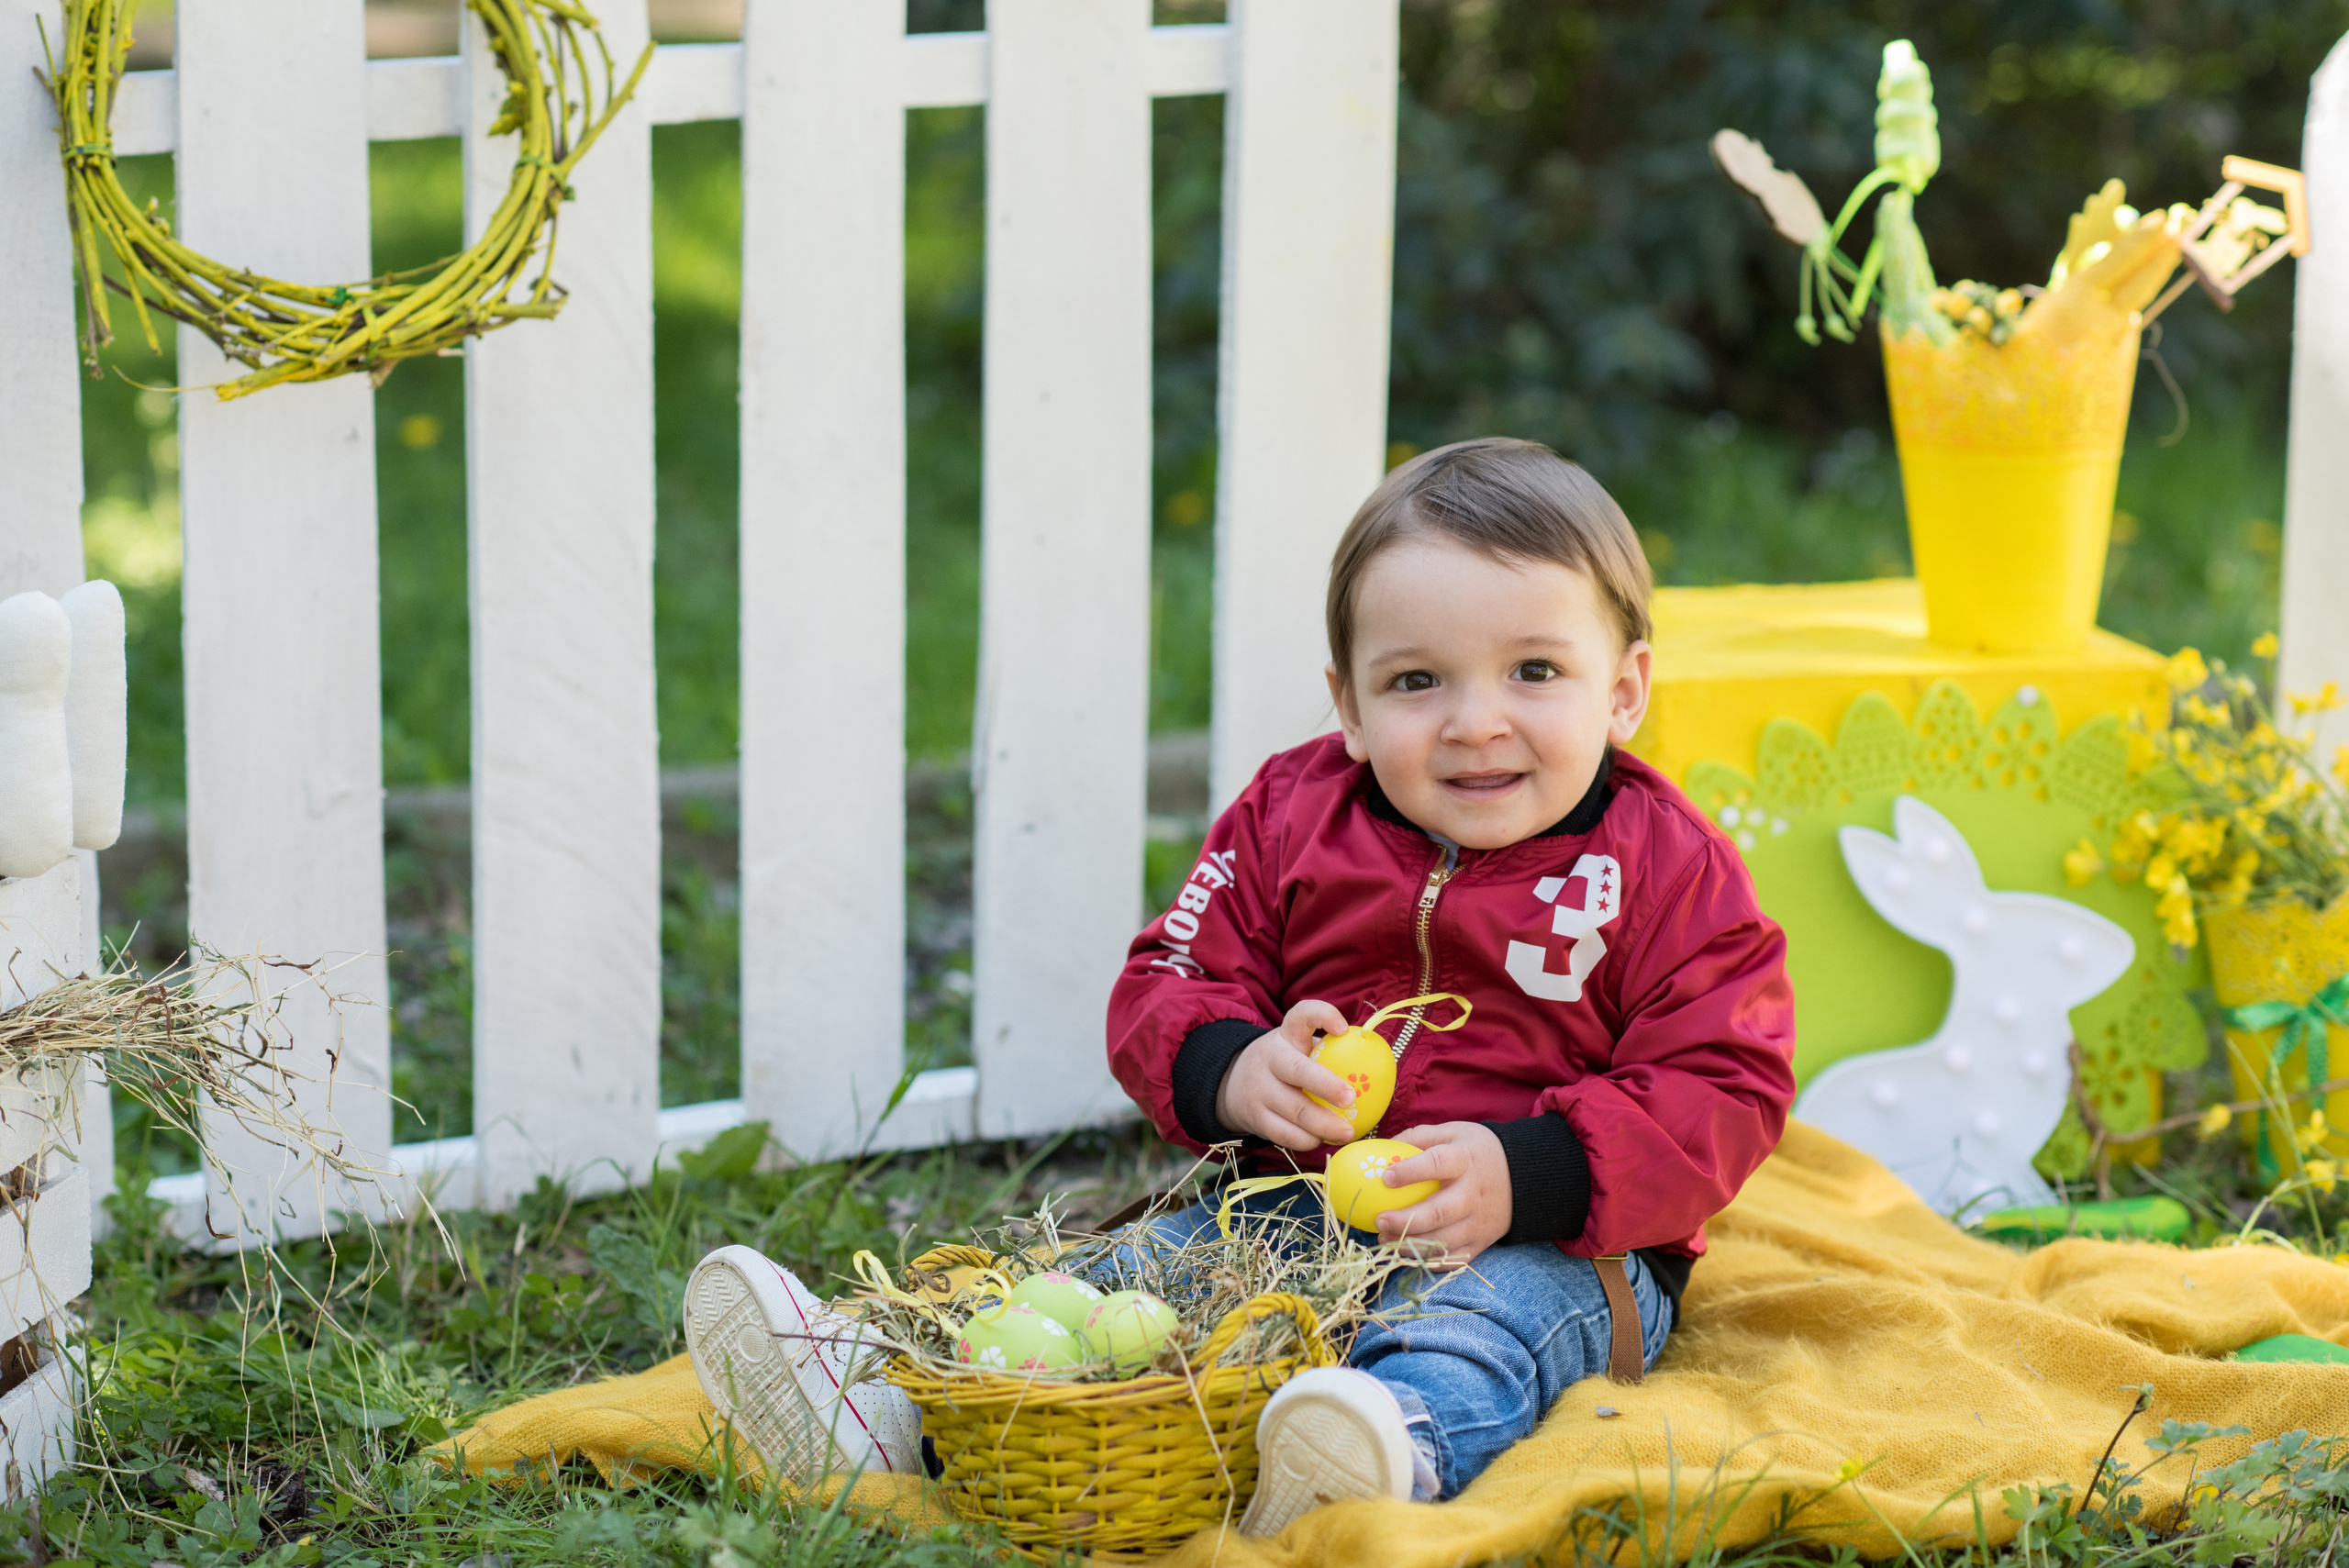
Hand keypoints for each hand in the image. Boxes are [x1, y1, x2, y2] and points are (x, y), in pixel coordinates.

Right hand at [1214, 999, 1358, 1151]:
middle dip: (1327, 1086)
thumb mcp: (1297, 1048)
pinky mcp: (1255, 1118)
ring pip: (1294, 1109)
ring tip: (1347, 1132)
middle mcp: (1270, 1059)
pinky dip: (1306, 1140)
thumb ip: (1328, 1052)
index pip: (1301, 1015)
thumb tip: (1379, 1065)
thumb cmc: (1284, 1066)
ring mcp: (1260, 1090)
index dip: (1322, 1017)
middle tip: (1351, 1099)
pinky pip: (1284, 1134)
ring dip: (1324, 1124)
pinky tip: (1321, 1139)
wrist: (1233, 1085)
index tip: (1343, 1029)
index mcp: (1286, 1036)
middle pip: (1298, 1071)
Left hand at [1375, 1122, 1512, 1266]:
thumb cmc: (1476, 1152)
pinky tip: (1406, 1254)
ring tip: (1385, 1240)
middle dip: (1406, 1220)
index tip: (1386, 1178)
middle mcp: (1473, 1193)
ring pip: (1444, 1242)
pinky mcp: (1481, 1242)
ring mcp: (1478, 1221)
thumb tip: (1382, 1148)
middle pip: (1439, 1212)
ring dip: (1411, 1245)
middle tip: (1379, 1220)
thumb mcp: (1453, 1132)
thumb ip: (1419, 1138)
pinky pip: (1453, 1259)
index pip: (1437, 1164)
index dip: (1411, 1172)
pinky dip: (1429, 1261)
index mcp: (1465, 1160)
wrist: (1523, 1177)